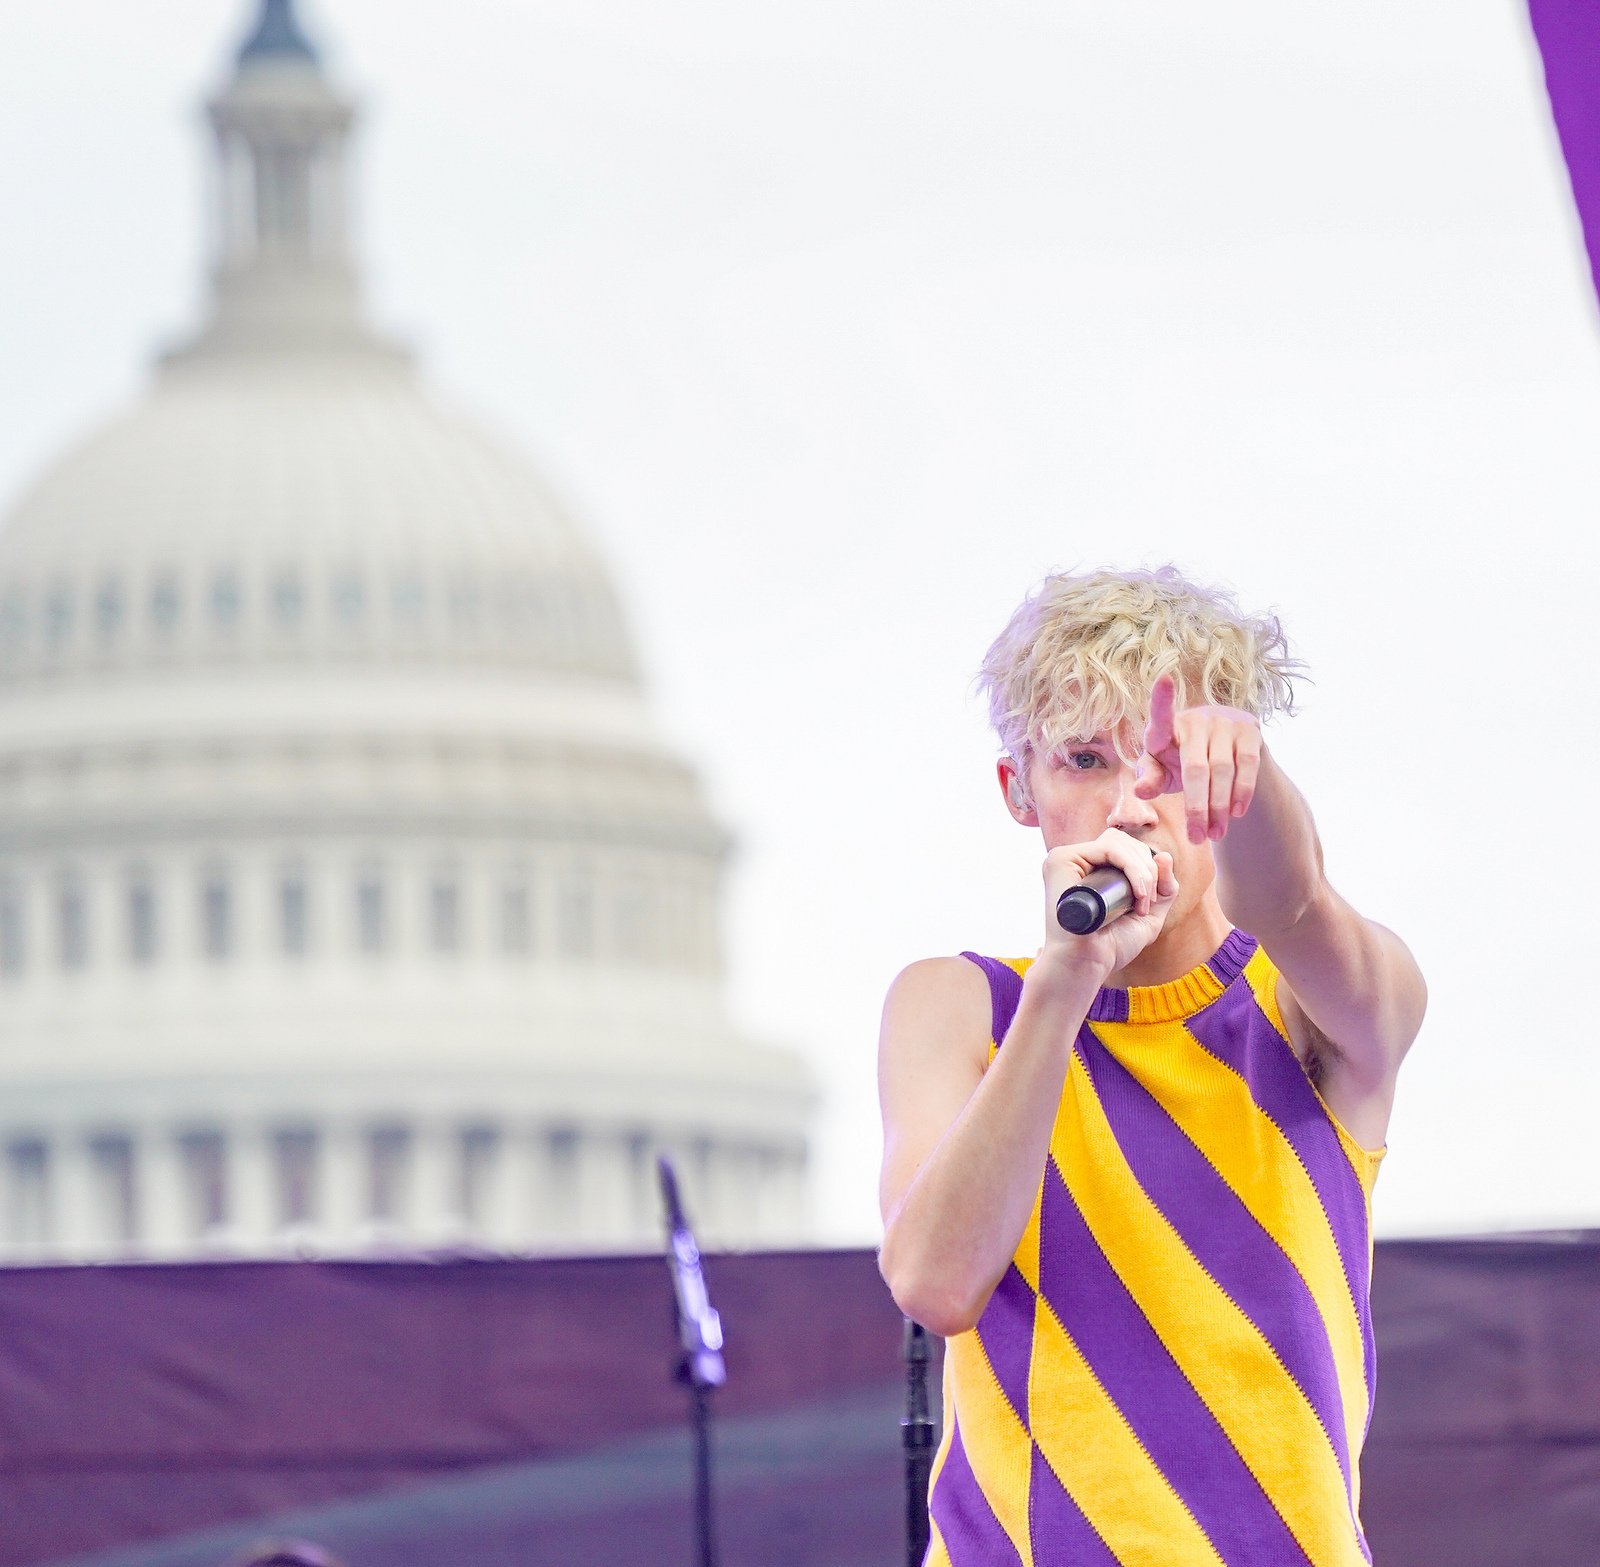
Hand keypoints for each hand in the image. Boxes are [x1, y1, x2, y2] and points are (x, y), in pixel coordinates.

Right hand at [1040, 829, 1178, 978]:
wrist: (1087, 965)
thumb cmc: (1111, 946)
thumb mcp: (1149, 915)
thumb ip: (1164, 889)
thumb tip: (1164, 854)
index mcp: (1091, 868)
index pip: (1124, 847)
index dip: (1147, 865)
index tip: (1152, 900)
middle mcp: (1076, 860)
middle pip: (1123, 840)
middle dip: (1148, 867)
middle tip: (1148, 902)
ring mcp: (1066, 858)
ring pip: (1117, 841)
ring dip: (1142, 869)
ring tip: (1142, 901)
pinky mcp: (1060, 860)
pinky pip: (1108, 848)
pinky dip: (1132, 867)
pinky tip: (1138, 892)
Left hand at [1134, 674, 1261, 843]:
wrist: (1224, 753)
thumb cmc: (1180, 762)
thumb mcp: (1163, 772)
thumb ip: (1151, 778)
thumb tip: (1141, 790)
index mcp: (1166, 727)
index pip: (1162, 714)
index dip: (1162, 698)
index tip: (1164, 680)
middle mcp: (1196, 719)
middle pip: (1196, 768)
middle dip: (1197, 808)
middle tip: (1198, 839)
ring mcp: (1224, 721)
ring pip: (1223, 772)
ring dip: (1219, 808)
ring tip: (1215, 835)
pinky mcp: (1249, 728)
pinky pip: (1247, 765)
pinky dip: (1242, 792)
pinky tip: (1235, 814)